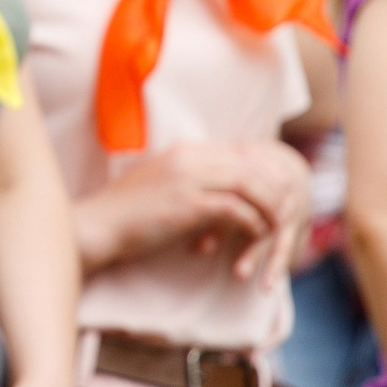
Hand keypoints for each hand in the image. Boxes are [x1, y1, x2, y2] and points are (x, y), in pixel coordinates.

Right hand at [87, 141, 303, 278]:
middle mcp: (188, 158)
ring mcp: (188, 178)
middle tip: (288, 207)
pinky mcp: (188, 204)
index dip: (263, 171)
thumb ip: (187, 180)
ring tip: (279, 223)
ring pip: (248, 183)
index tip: (277, 190)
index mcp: (183, 151)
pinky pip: (236, 209)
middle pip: (249, 164)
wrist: (98, 226)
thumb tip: (216, 192)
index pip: (238, 152)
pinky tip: (256, 236)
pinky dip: (252, 223)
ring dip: (268, 205)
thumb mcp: (159, 186)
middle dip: (274, 186)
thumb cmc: (125, 213)